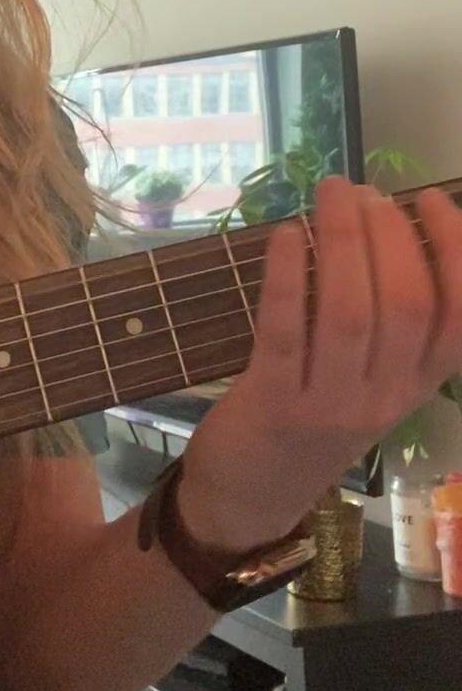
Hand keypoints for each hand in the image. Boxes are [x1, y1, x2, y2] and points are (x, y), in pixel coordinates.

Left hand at [177, 175, 461, 556]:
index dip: (455, 252)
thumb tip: (385, 222)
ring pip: (350, 313)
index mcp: (415, 387)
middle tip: (365, 191)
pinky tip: (284, 234)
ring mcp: (331, 404)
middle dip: (390, 235)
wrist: (250, 498)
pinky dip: (287, 276)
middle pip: (406, 306)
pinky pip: (285, 330)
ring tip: (332, 193)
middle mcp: (384, 397)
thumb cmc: (312, 419)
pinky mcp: (274, 403)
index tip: (432, 199)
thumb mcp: (368, 381)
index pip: (458, 318)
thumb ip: (384, 321)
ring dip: (342, 242)